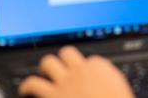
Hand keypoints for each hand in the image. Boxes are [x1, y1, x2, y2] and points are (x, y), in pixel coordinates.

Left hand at [18, 46, 132, 97]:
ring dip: (45, 68)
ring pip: (48, 62)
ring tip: (43, 74)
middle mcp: (81, 69)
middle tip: (62, 68)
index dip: (86, 69)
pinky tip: (25, 91)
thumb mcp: (122, 89)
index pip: (91, 59)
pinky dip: (26, 86)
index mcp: (100, 67)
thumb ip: (111, 82)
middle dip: (63, 60)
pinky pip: (33, 83)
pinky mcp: (52, 94)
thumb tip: (106, 83)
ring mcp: (65, 81)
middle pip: (67, 53)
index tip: (85, 77)